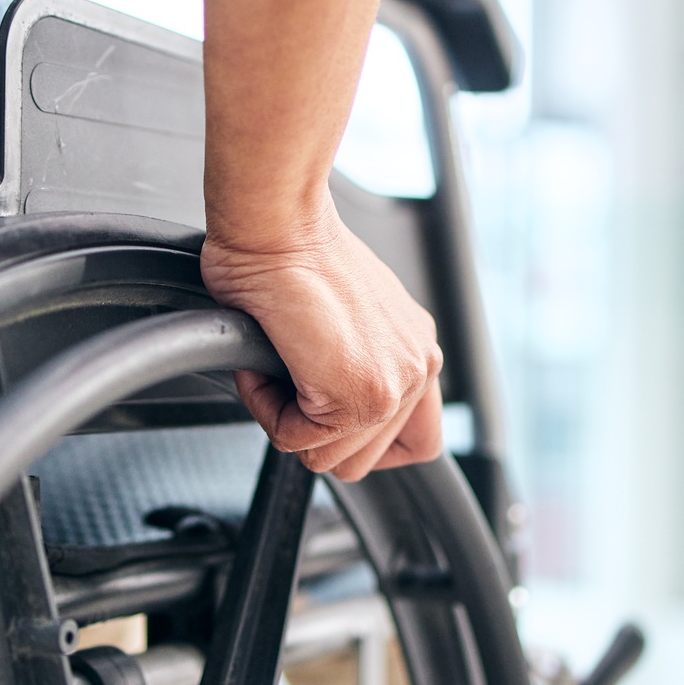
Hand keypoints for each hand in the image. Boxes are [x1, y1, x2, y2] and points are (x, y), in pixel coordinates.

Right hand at [201, 196, 444, 479]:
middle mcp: (418, 367)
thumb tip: (323, 399)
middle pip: (363, 460)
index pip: (414, 441)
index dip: (358, 441)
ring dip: (284, 417)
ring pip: (326, 458)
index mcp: (416, 350)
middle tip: (289, 376)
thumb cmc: (289, 251)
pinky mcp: (360, 396)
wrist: (276, 224)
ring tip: (277, 360)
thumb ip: (354, 361)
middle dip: (311, 431)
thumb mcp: (342, 315)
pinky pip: (295, 439)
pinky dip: (265, 406)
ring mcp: (394, 385)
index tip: (322, 416)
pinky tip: (267, 359)